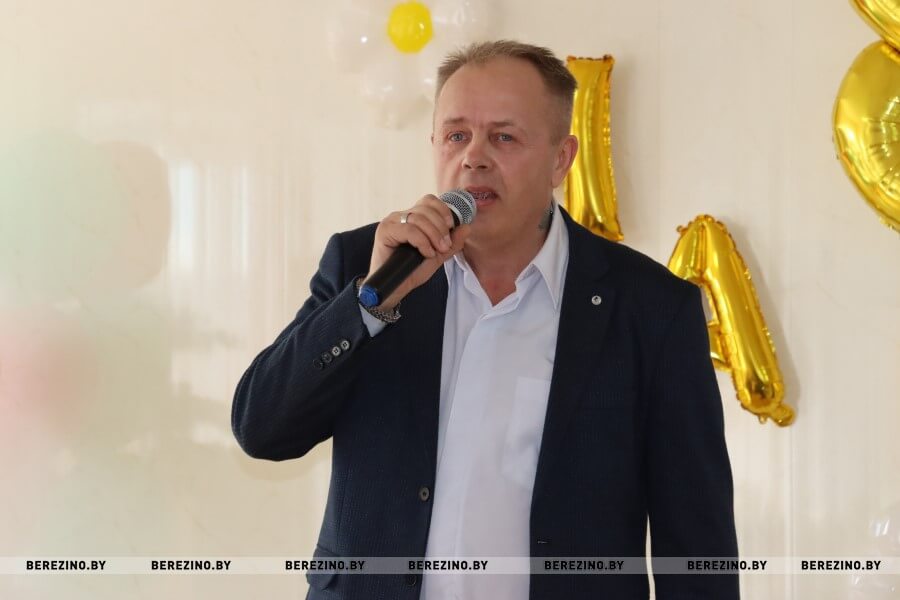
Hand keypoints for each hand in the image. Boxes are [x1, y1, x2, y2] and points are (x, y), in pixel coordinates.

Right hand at [365, 194, 470, 309]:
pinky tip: (426, 253)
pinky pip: (409, 230)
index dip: (443, 211)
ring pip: (419, 218)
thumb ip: (452, 242)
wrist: (394, 288)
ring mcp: (392, 222)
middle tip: (444, 246)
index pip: (429, 201)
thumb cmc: (412, 271)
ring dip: (434, 235)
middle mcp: (400, 216)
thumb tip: (466, 227)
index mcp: (412, 217)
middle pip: (426, 209)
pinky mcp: (385, 231)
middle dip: (441, 227)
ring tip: (436, 251)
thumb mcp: (438, 255)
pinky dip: (422, 242)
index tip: (451, 228)